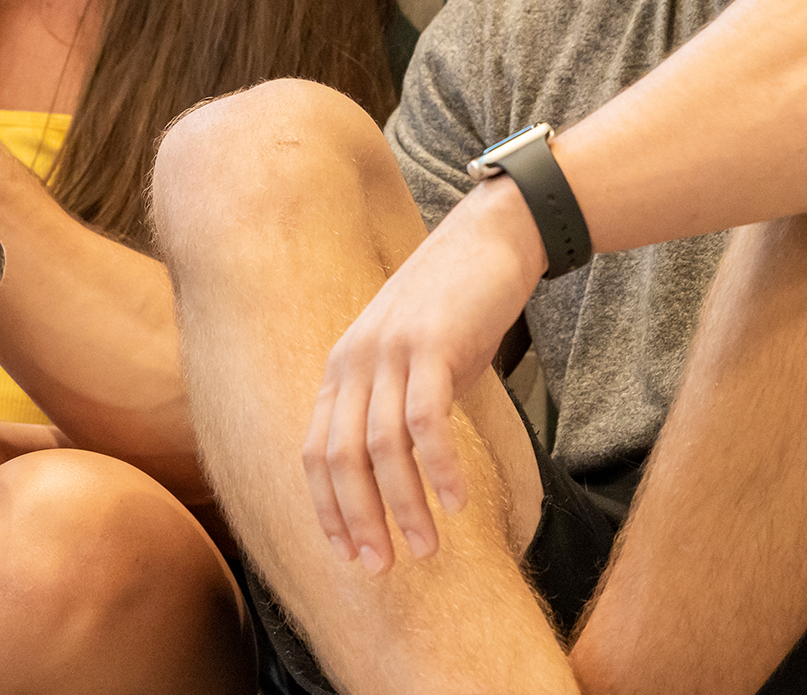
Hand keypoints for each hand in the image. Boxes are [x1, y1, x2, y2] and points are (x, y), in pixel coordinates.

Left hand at [303, 177, 546, 571]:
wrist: (491, 237)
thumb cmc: (456, 307)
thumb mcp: (410, 359)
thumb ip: (393, 406)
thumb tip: (394, 472)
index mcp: (341, 369)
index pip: (315, 453)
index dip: (326, 510)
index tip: (348, 555)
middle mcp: (353, 361)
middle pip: (339, 459)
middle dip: (357, 520)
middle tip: (382, 569)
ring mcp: (389, 352)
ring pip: (382, 448)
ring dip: (403, 506)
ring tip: (427, 549)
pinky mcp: (432, 346)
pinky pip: (426, 421)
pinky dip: (439, 467)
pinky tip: (458, 503)